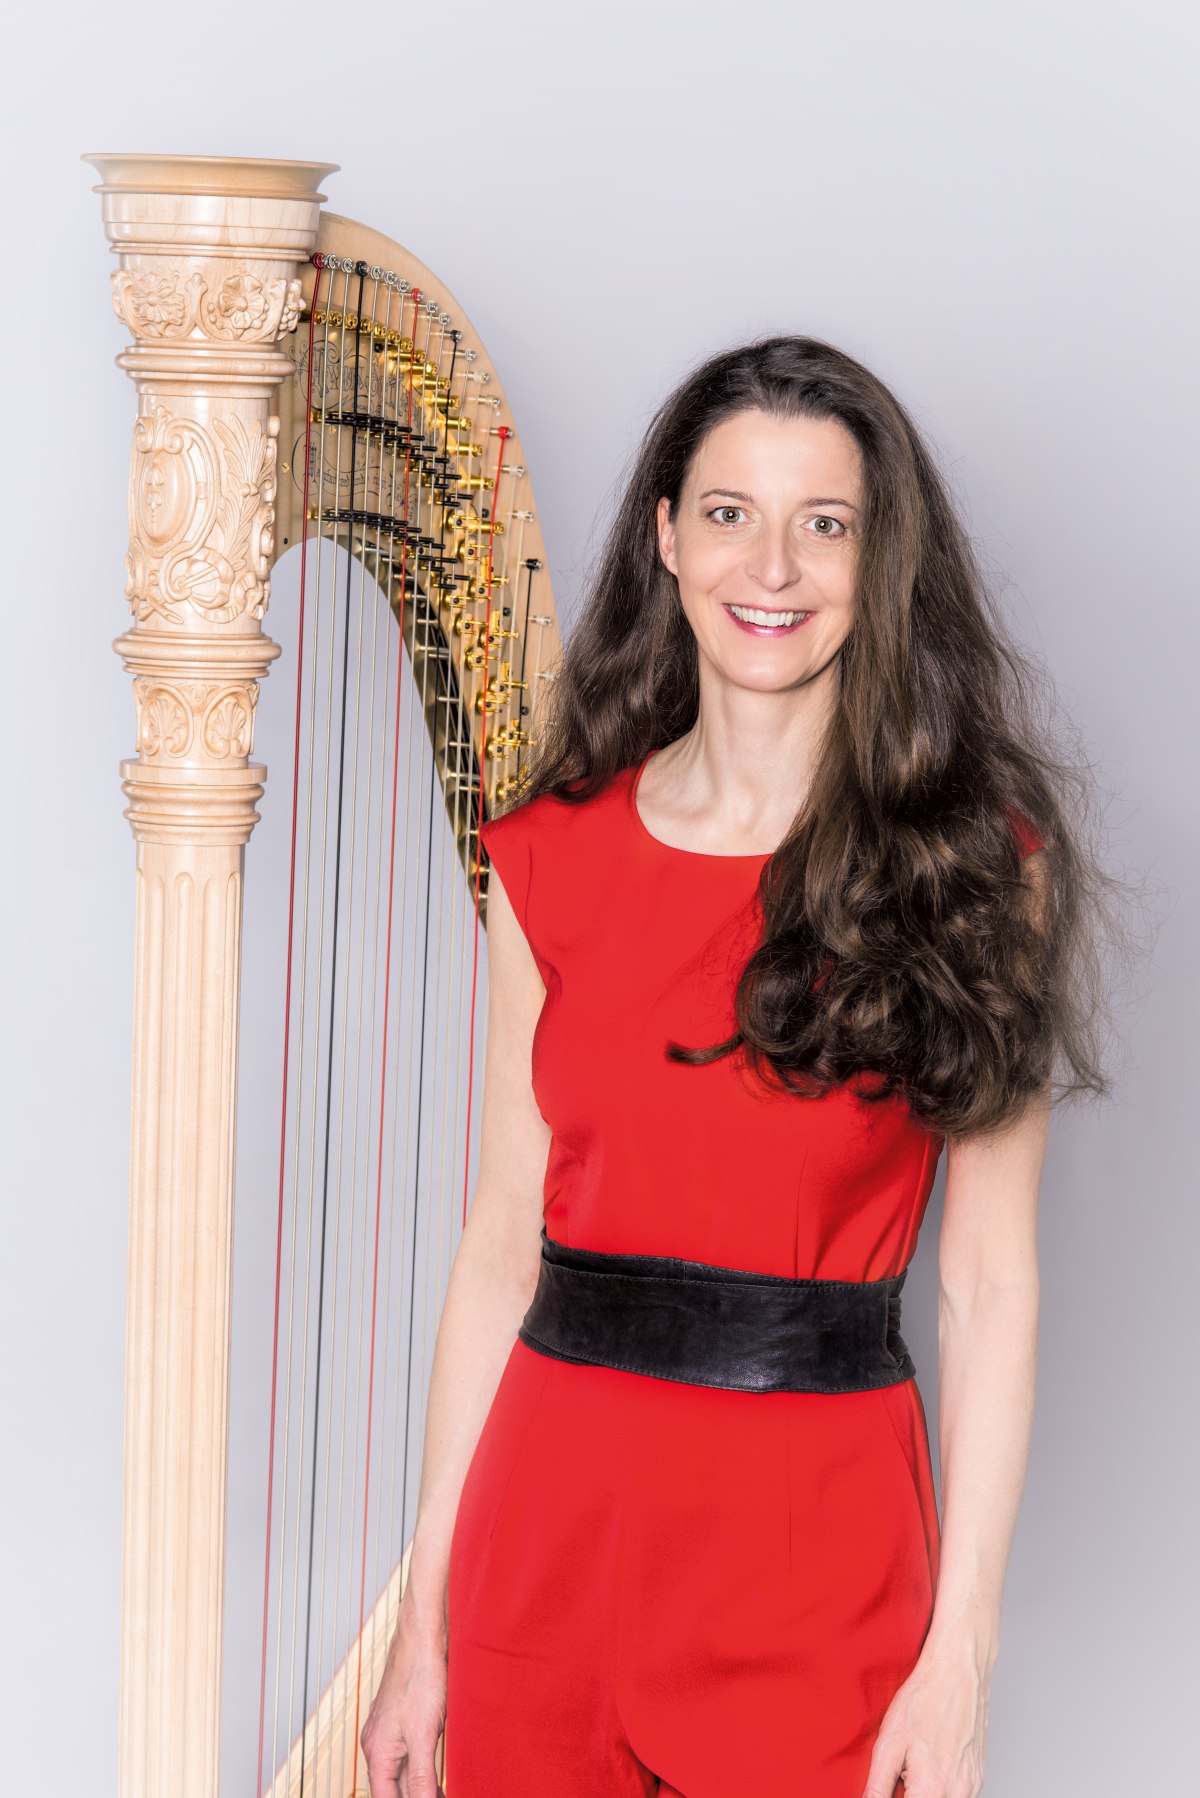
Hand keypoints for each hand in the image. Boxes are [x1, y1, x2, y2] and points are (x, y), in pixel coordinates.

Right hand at [360, 1599, 447, 1797]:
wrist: (424, 1639)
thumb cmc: (420, 1678)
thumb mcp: (423, 1735)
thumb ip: (421, 1776)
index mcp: (378, 1752)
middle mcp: (379, 1744)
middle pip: (393, 1788)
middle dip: (415, 1797)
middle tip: (442, 1796)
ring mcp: (390, 1732)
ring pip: (402, 1773)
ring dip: (420, 1788)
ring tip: (442, 1792)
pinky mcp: (404, 1721)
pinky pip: (409, 1756)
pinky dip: (423, 1770)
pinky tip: (438, 1774)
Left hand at [860, 1642, 990, 1797]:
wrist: (957, 1672)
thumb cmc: (923, 1700)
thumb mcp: (888, 1743)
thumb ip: (878, 1786)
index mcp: (932, 1788)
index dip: (892, 1797)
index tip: (890, 1783)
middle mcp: (958, 1793)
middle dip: (908, 1794)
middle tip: (901, 1770)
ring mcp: (971, 1786)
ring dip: (924, 1791)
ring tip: (915, 1764)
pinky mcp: (977, 1777)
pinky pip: (956, 1794)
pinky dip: (940, 1786)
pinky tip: (930, 1760)